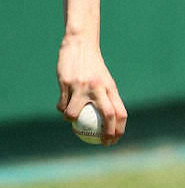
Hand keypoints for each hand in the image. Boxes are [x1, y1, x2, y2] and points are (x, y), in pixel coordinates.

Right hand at [57, 0, 126, 144]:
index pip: (120, 113)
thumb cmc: (93, 66)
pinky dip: (62, 109)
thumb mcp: (103, 81)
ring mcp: (82, 86)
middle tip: (101, 143)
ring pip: (75, 114)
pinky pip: (62, 104)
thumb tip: (107, 121)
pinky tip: (63, 108)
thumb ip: (106, 98)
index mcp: (110, 88)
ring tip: (72, 121)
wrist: (80, 44)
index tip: (114, 140)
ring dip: (72, 121)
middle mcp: (99, 88)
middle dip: (107, 133)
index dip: (119, 130)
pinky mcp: (67, 83)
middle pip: (108, 115)